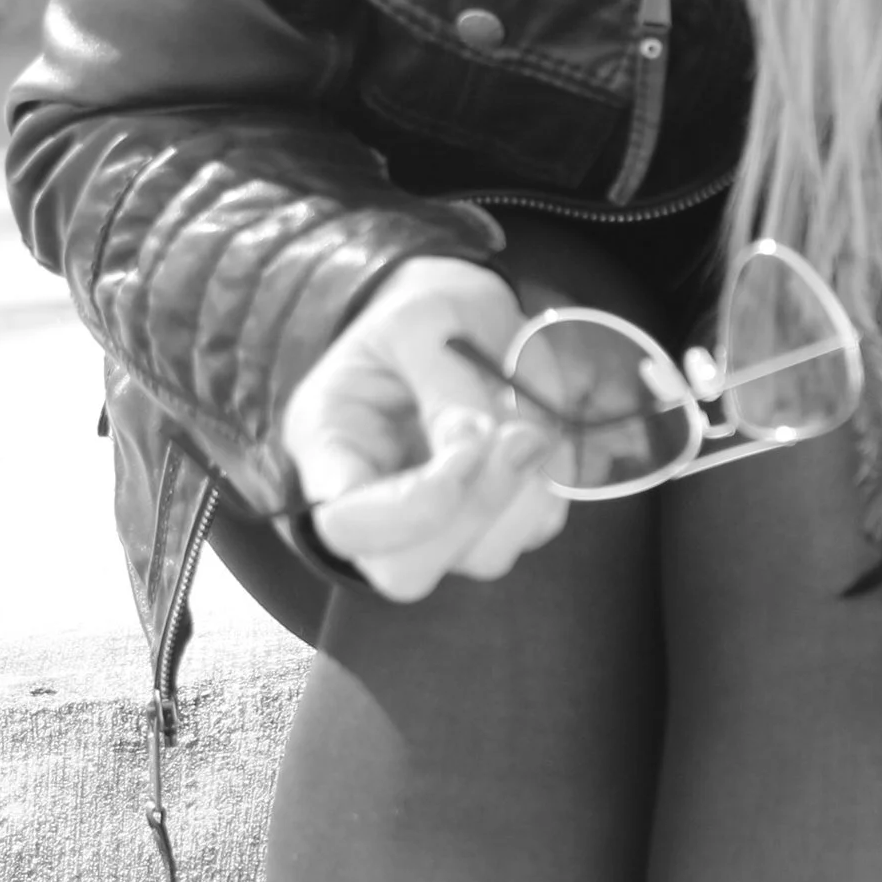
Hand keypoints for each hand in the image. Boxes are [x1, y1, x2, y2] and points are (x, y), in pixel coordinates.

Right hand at [278, 257, 569, 600]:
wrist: (460, 312)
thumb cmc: (425, 310)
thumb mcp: (423, 322)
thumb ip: (445, 385)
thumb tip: (480, 445)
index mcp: (330, 445)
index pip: (345, 525)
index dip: (414, 508)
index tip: (469, 446)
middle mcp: (374, 500)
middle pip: (408, 571)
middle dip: (475, 509)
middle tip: (520, 433)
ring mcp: (434, 520)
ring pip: (482, 557)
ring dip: (525, 494)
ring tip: (533, 420)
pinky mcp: (488, 518)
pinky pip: (532, 530)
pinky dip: (552, 485)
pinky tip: (542, 431)